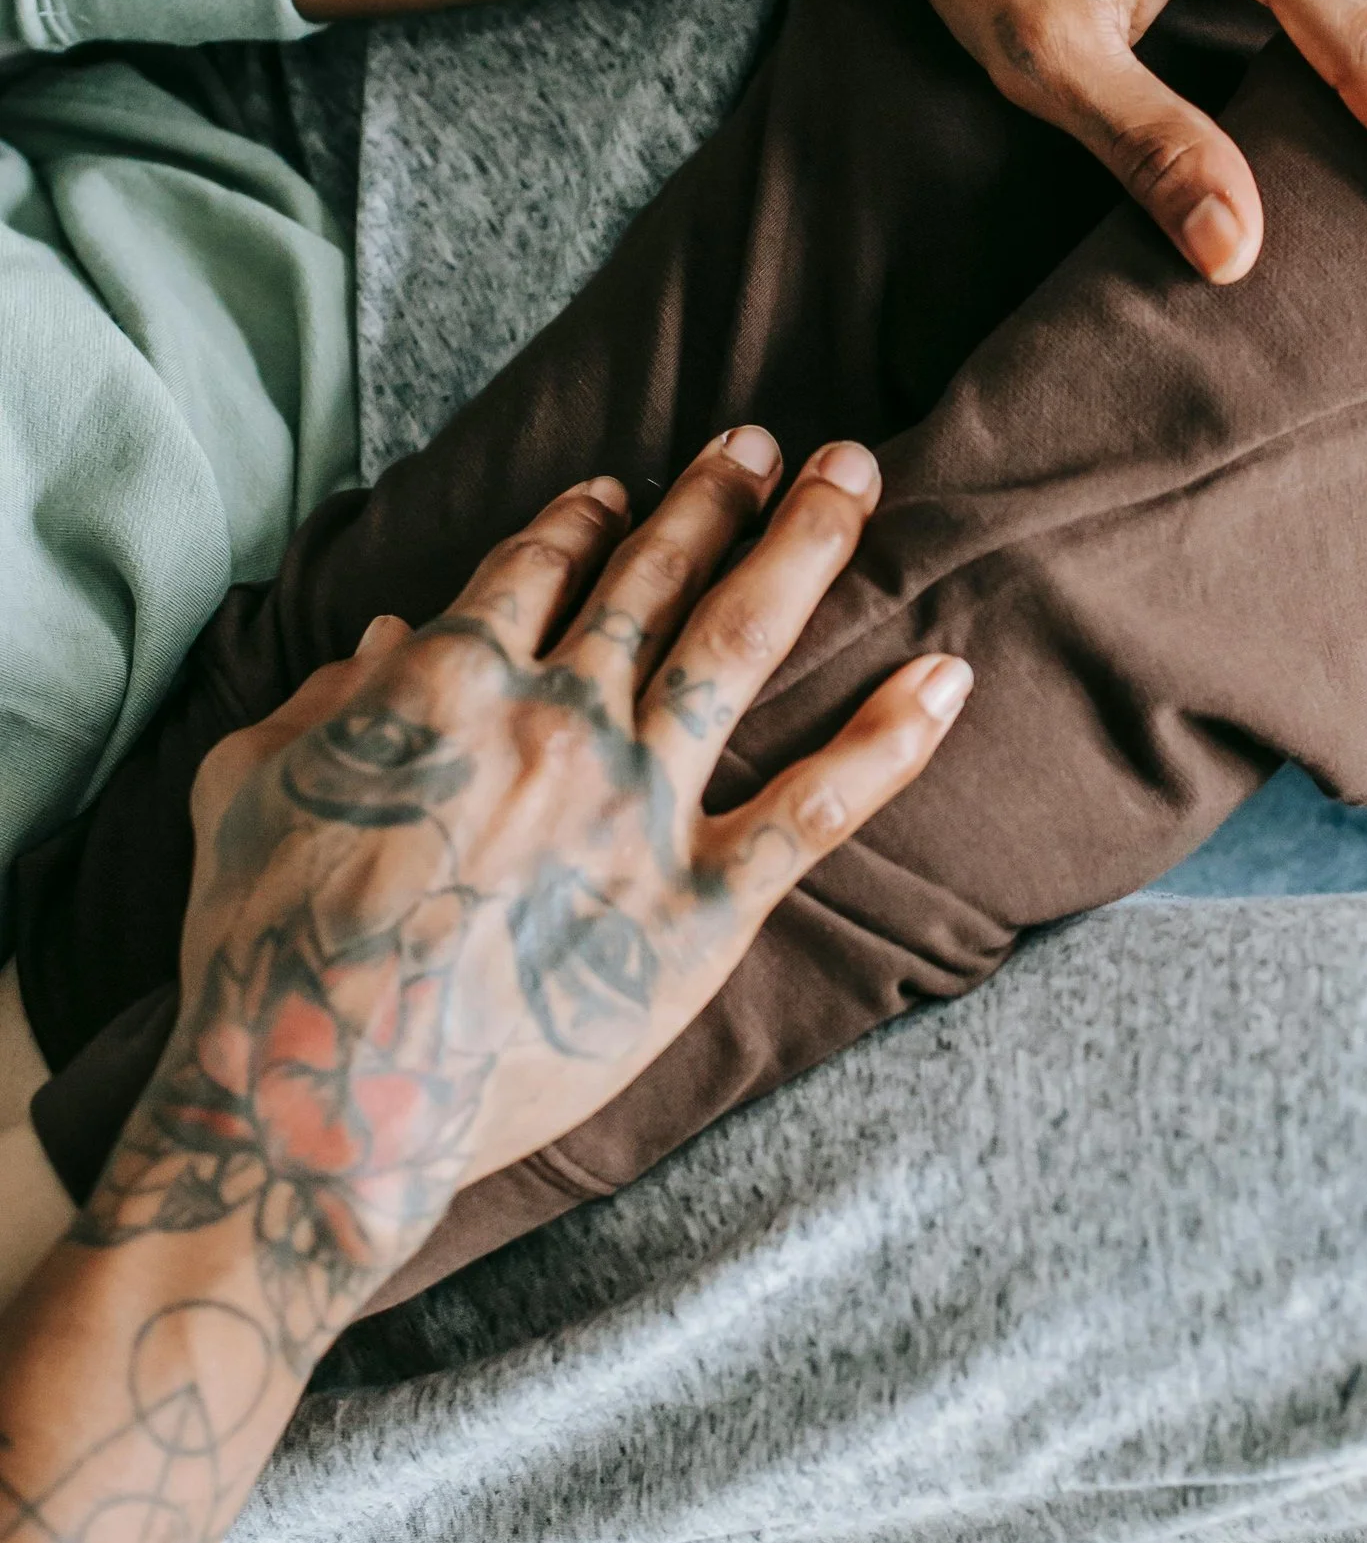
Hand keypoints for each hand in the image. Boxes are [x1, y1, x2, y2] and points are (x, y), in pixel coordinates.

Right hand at [99, 432, 966, 1349]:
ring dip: (804, 545)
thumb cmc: (259, 958)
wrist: (324, 1099)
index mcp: (448, 684)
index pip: (538, 570)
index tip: (623, 488)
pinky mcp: (702, 906)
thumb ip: (312, 706)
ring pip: (741, 642)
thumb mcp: (243, 794)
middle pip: (655, 578)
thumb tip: (378, 642)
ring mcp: (638, 807)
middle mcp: (559, 720)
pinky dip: (891, 736)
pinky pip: (818, 805)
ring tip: (856, 475)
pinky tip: (948, 674)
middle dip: (717, 497)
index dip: (586, 520)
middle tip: (771, 443)